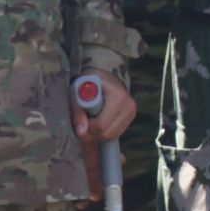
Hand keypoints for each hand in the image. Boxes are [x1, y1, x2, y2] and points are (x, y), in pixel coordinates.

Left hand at [72, 69, 135, 195]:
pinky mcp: (131, 116)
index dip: (87, 126)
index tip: (80, 119)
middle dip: (92, 132)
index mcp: (117, 96)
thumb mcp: (77, 93)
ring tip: (90, 121)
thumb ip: (78, 112)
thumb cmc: (87, 82)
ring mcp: (132, 111)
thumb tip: (81, 132)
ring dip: (98, 133)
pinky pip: (116, 133)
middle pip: (107, 133)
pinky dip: (105, 131)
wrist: (103, 75)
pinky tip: (100, 120)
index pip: (101, 125)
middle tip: (83, 123)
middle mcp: (129, 104)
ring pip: (111, 135)